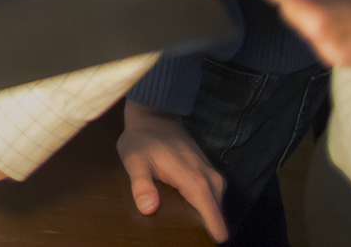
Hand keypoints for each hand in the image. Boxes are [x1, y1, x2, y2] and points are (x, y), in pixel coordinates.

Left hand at [118, 100, 226, 241]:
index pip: (216, 222)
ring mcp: (213, 178)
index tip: (194, 244)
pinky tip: (181, 210)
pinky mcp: (210, 175)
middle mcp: (212, 182)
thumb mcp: (134, 161)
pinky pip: (211, 200)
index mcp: (197, 183)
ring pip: (214, 210)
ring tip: (177, 223)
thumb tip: (149, 208)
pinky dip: (199, 207)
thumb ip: (141, 184)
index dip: (207, 237)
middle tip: (178, 234)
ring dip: (199, 218)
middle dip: (200, 229)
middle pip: (215, 220)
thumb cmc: (142, 140)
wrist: (154, 116)